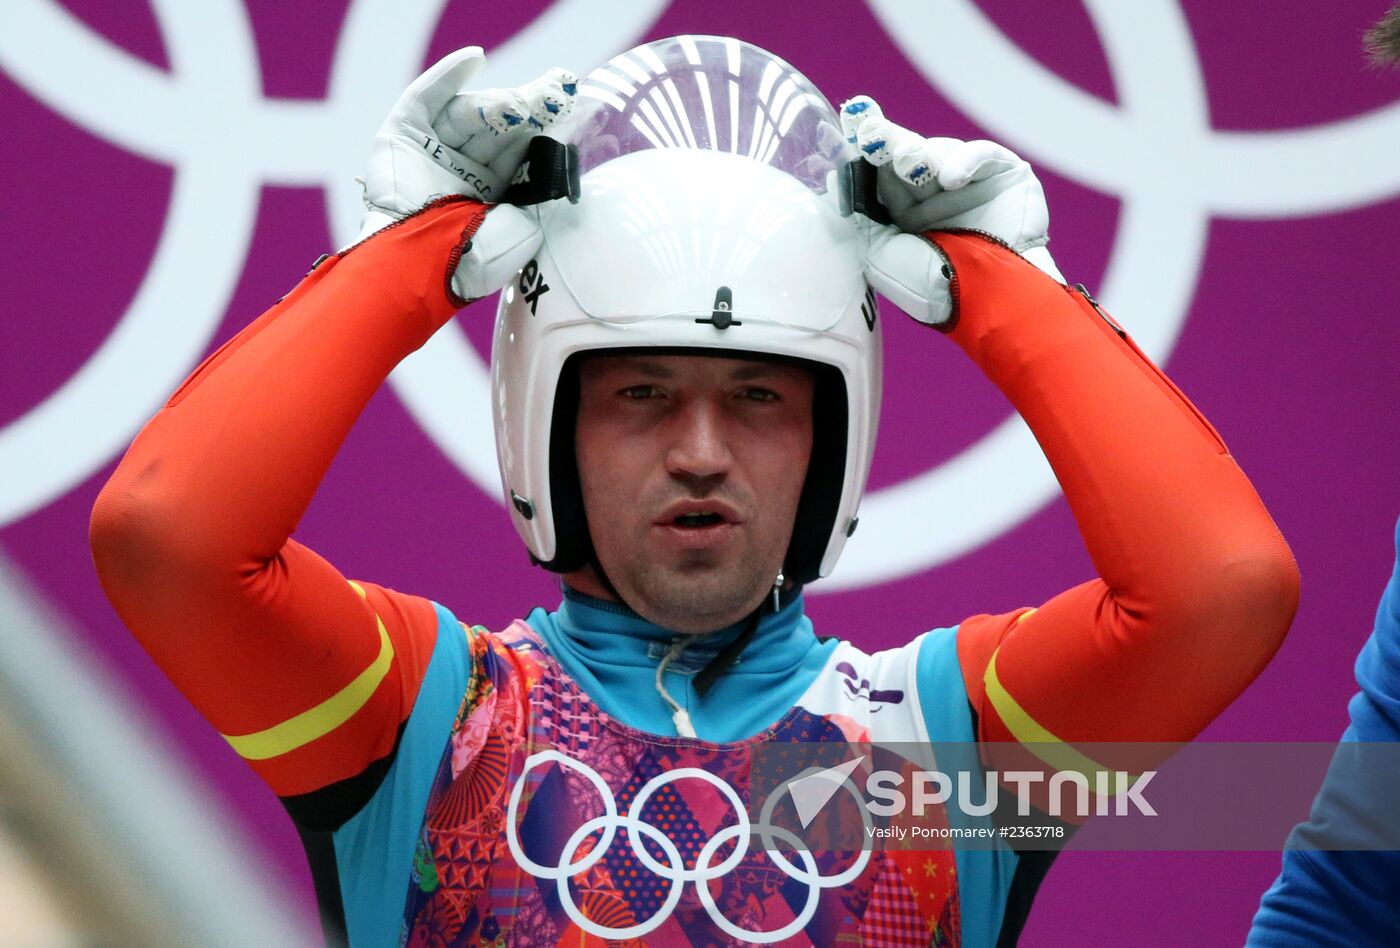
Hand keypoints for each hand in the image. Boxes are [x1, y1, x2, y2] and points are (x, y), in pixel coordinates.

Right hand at [355, 46, 577, 299]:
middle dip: (527, 108)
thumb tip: (563, 160)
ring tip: (524, 102)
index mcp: (490, 193)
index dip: (541, 126)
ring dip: (499, 102)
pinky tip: (476, 59)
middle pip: (496, 126)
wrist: (428, 265)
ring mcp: (430, 152)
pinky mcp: (399, 138)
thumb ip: (544, 192)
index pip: (518, 148)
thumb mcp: (527, 227)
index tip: (567, 104)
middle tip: (554, 95)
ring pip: (468, 113)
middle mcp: (460, 169)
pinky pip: (424, 98)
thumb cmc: (477, 260)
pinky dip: (448, 76)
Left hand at [840, 96, 1063, 325]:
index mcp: (904, 214)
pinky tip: (950, 180)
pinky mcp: (1006, 175)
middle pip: (906, 156)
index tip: (849, 121)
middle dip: (886, 144)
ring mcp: (971, 184)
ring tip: (907, 164)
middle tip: (872, 134)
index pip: (880, 172)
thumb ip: (860, 214)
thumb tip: (835, 175)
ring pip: (939, 151)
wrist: (985, 299)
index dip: (864, 147)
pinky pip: (982, 154)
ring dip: (921, 157)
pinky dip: (965, 160)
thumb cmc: (930, 288)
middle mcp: (936, 196)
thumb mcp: (879, 253)